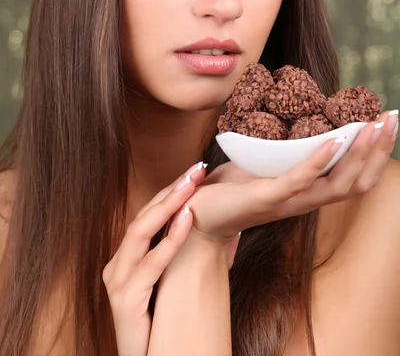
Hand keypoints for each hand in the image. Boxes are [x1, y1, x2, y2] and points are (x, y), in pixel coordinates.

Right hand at [102, 162, 206, 355]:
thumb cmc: (168, 326)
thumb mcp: (181, 285)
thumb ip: (201, 257)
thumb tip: (233, 234)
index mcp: (130, 259)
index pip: (150, 215)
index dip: (172, 192)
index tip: (197, 173)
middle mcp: (119, 265)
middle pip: (144, 216)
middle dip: (171, 190)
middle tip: (197, 169)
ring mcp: (118, 281)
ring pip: (141, 232)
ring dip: (169, 205)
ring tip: (192, 185)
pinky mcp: (125, 300)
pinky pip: (149, 264)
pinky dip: (170, 239)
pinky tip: (187, 219)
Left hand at [184, 110, 397, 243]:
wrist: (199, 215)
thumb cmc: (233, 186)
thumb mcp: (266, 162)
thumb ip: (286, 148)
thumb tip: (300, 116)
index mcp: (309, 191)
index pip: (355, 177)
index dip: (375, 153)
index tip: (386, 121)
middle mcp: (306, 200)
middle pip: (357, 181)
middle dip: (379, 149)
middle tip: (393, 118)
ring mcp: (289, 201)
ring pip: (338, 183)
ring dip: (359, 152)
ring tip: (373, 126)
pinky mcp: (267, 198)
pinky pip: (300, 180)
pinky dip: (319, 160)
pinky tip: (334, 139)